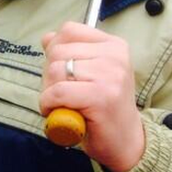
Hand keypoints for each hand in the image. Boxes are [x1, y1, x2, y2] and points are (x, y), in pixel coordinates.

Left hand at [39, 21, 144, 171]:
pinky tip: (58, 112)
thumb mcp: (88, 73)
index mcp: (113, 45)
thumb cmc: (101, 107)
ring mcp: (110, 75)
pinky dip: (48, 104)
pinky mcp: (100, 96)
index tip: (63, 73)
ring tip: (63, 104)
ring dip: (48, 91)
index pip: (69, 30)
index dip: (55, 51)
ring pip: (54, 70)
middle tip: (62, 94)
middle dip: (49, 75)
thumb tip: (47, 37)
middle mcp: (114, 56)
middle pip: (57, 51)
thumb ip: (69, 52)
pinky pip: (56, 92)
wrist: (124, 141)